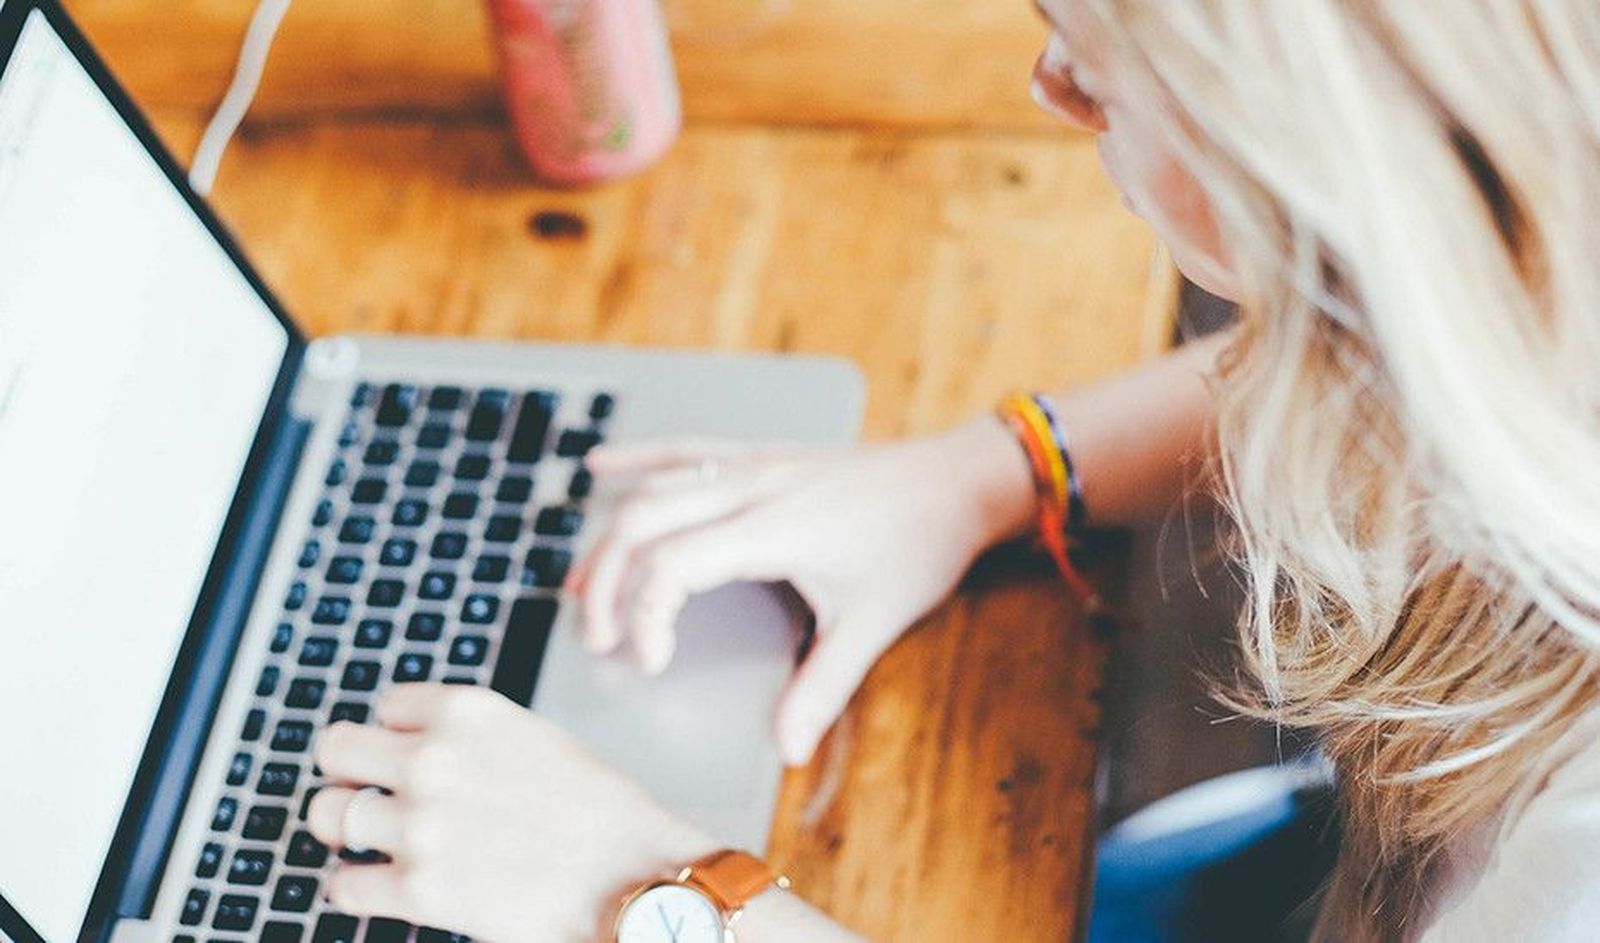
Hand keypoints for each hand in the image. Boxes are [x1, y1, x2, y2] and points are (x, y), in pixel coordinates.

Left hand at [307, 684, 717, 941]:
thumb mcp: (534, 739)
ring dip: (348, 830)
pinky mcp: (418, 891)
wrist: (634, 878)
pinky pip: (343, 885)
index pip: (385, 706)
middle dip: (349, 773)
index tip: (405, 756)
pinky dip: (357, 888)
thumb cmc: (601, 814)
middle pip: (334, 750)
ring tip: (376, 842)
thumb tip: (423, 750)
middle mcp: (433, 760)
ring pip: (328, 815)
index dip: (396, 735)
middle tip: (367, 794)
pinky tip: (385, 886)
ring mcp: (419, 826)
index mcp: (466, 713)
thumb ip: (472, 739)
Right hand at [567, 418, 1032, 764]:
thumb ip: (823, 687)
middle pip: (643, 523)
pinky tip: (600, 468)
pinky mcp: (762, 455)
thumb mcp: (873, 623)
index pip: (672, 565)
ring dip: (610, 536)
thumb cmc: (919, 544)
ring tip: (580, 587)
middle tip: (599, 639)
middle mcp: (752, 487)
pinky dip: (639, 459)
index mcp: (772, 528)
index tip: (652, 664)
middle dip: (605, 582)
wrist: (959, 479)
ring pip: (655, 488)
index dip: (646, 617)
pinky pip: (686, 449)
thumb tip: (786, 748)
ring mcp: (754, 464)